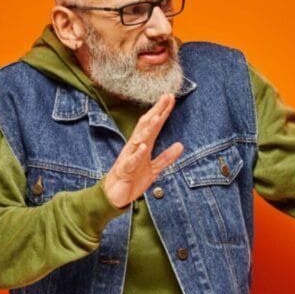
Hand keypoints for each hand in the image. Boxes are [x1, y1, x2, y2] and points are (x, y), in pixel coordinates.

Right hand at [102, 94, 183, 208]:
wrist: (114, 196)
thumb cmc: (132, 179)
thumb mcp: (154, 168)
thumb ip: (166, 157)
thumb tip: (180, 145)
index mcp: (142, 146)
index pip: (154, 125)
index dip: (163, 112)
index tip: (171, 98)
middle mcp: (135, 147)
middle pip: (146, 126)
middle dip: (156, 111)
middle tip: (167, 97)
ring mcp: (129, 158)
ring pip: (138, 140)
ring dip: (148, 129)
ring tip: (158, 117)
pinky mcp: (125, 171)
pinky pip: (131, 161)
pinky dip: (137, 154)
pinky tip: (143, 146)